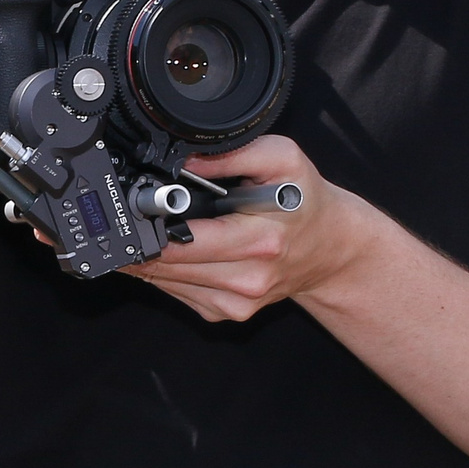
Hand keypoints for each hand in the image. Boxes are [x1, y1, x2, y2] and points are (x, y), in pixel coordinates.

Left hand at [124, 135, 370, 321]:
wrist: (331, 249)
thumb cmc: (304, 202)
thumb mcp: (282, 159)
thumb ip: (232, 153)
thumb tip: (184, 161)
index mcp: (259, 242)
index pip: (181, 242)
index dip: (151, 224)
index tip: (138, 208)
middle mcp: (247, 279)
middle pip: (164, 265)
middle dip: (144, 238)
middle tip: (137, 217)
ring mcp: (236, 302)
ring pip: (163, 281)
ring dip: (150, 256)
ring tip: (156, 230)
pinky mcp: (226, 314)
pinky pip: (175, 293)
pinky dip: (167, 271)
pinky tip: (178, 251)